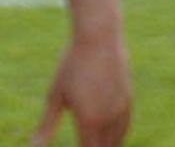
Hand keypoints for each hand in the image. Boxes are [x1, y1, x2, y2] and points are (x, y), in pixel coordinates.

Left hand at [32, 29, 132, 146]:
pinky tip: (110, 139)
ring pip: (117, 141)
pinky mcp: (128, 99)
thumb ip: (46, 126)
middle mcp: (108, 119)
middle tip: (83, 146)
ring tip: (95, 146)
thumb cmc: (71, 65)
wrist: (98, 38)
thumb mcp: (55, 96)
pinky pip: (125, 127)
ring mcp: (120, 109)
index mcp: (89, 122)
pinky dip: (118, 137)